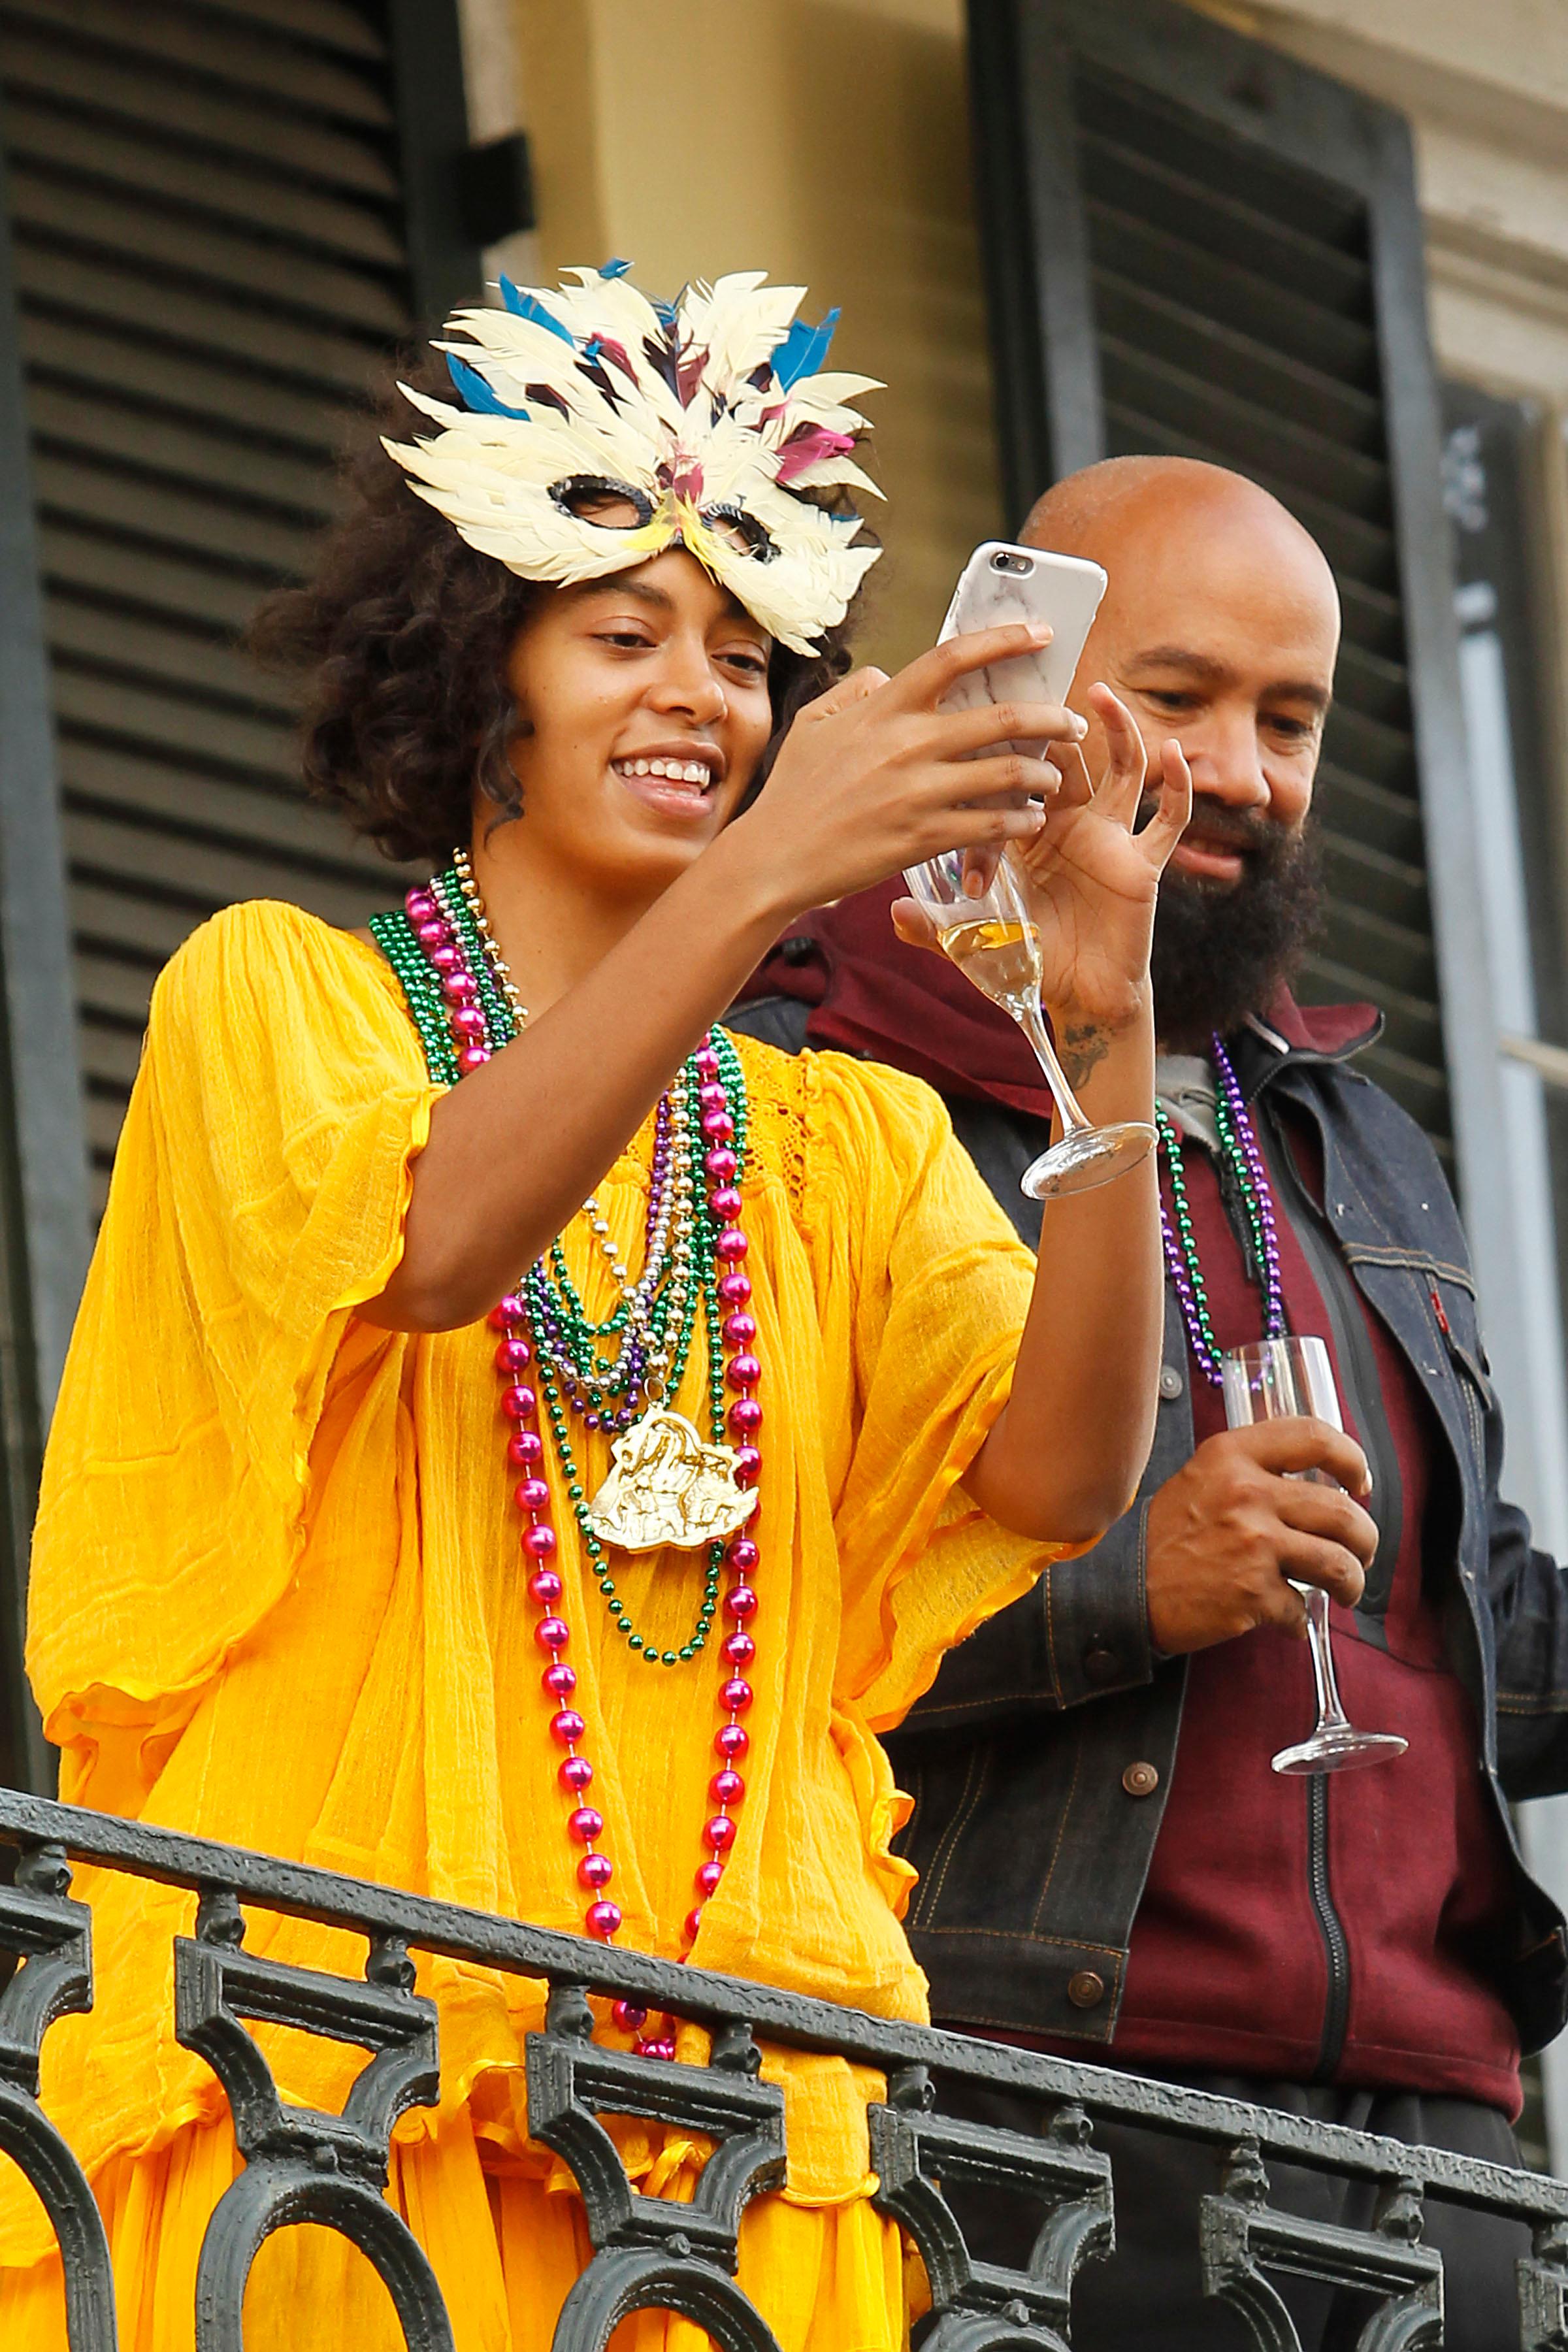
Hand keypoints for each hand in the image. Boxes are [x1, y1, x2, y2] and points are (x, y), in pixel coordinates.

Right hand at [727, 625, 1088, 915]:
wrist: (775, 857)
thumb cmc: (794, 791)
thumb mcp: (814, 724)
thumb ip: (857, 691)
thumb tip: (890, 675)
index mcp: (883, 708)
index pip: (953, 657)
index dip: (1004, 639)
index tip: (1042, 634)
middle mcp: (907, 744)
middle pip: (1001, 717)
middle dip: (1050, 716)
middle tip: (1071, 721)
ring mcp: (918, 793)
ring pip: (1007, 773)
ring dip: (1043, 773)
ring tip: (1053, 776)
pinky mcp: (923, 838)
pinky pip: (991, 824)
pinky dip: (1020, 820)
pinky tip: (1031, 820)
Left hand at [890, 685, 1190, 1056]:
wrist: (1078, 1000)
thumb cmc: (1029, 963)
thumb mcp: (972, 942)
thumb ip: (935, 927)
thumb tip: (892, 911)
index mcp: (1030, 833)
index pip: (1018, 774)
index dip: (1007, 740)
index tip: (990, 697)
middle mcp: (1073, 826)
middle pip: (1068, 760)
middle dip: (1056, 722)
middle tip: (1039, 679)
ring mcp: (1111, 840)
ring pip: (1122, 771)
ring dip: (1116, 731)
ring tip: (1100, 694)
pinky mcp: (1143, 864)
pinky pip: (1169, 821)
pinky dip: (1178, 788)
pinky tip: (1173, 755)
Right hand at [1144, 1420, 1376, 1655]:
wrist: (1122, 1588)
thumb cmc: (1166, 1536)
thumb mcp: (1202, 1478)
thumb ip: (1253, 1472)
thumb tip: (1319, 1486)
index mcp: (1233, 1455)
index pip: (1314, 1437)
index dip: (1351, 1459)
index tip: (1360, 1483)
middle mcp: (1247, 1493)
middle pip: (1342, 1512)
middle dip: (1366, 1540)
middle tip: (1361, 1553)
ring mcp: (1253, 1545)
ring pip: (1339, 1564)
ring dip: (1352, 1583)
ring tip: (1344, 1591)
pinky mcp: (1254, 1593)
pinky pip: (1302, 1608)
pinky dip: (1299, 1620)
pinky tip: (1287, 1619)